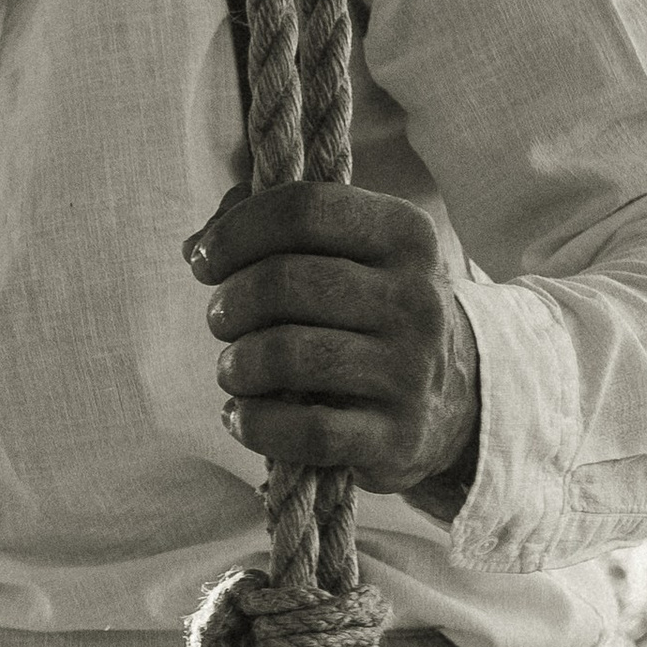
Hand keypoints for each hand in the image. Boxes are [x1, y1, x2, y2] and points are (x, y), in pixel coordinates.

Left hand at [189, 187, 479, 500]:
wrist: (447, 401)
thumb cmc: (369, 314)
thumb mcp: (346, 254)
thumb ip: (271, 228)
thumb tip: (199, 244)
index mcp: (404, 235)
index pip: (304, 210)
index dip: (236, 233)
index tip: (204, 261)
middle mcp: (415, 298)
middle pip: (284, 282)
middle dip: (230, 303)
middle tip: (221, 320)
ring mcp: (409, 370)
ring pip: (287, 355)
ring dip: (236, 364)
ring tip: (232, 369)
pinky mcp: (394, 436)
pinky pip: (306, 431)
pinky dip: (254, 424)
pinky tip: (240, 417)